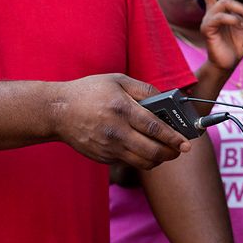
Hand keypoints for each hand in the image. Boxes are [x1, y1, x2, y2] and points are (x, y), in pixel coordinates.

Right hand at [48, 74, 190, 168]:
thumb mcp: (118, 80)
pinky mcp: (102, 157)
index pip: (155, 128)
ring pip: (142, 162)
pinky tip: (144, 149)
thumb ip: (145, 89)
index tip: (186, 143)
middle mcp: (115, 132)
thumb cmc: (90, 92)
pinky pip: (128, 162)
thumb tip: (167, 99)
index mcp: (122, 110)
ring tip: (165, 151)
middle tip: (180, 149)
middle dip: (171, 153)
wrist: (56, 111)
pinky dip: (141, 159)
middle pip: (152, 151)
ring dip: (158, 160)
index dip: (174, 138)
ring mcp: (108, 148)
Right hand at [199, 0, 242, 71]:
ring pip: (223, 1)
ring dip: (240, 7)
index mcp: (220, 7)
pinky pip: (220, 17)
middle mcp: (212, 10)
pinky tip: (241, 25)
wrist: (228, 64)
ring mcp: (209, 19)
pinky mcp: (208, 29)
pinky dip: (234, 18)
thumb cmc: (236, 45)